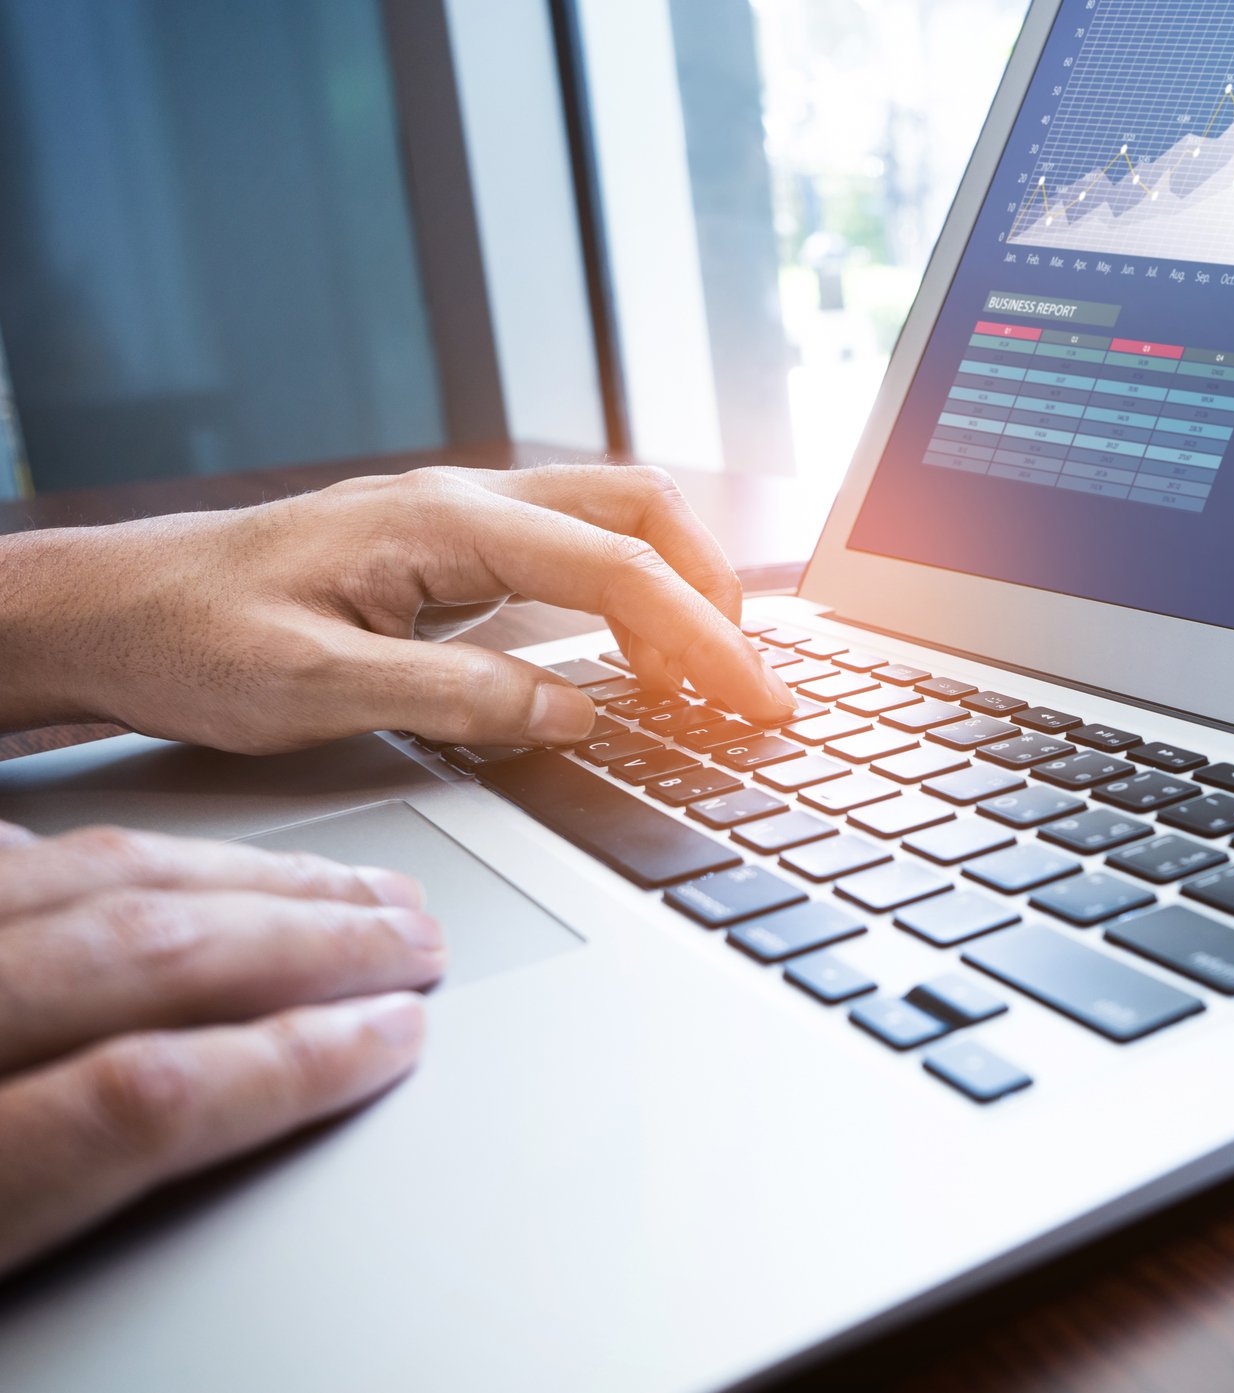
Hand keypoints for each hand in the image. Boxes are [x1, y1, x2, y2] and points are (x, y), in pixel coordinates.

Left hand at [0, 464, 794, 753]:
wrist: (109, 609)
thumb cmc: (189, 640)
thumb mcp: (314, 689)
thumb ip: (454, 698)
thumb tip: (577, 710)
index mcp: (441, 523)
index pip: (617, 571)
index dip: (703, 641)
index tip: (756, 702)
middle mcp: (463, 502)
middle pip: (642, 512)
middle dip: (717, 592)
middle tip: (753, 683)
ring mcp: (459, 518)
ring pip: (616, 520)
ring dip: (680, 586)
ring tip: (711, 672)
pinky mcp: (450, 549)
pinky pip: (574, 550)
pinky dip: (633, 594)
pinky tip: (635, 654)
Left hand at [0, 819, 444, 1277]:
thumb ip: (73, 1202)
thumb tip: (226, 1134)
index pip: (144, 1099)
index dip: (293, 1061)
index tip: (394, 1037)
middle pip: (142, 956)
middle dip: (311, 942)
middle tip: (410, 943)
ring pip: (92, 876)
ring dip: (242, 878)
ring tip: (341, 886)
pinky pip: (4, 856)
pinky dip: (110, 855)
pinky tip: (167, 863)